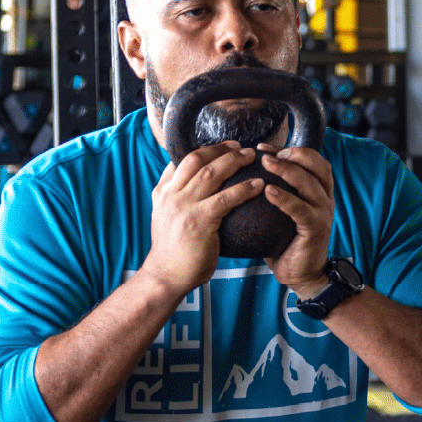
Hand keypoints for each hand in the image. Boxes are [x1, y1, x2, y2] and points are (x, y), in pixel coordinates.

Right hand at [140, 143, 263, 295]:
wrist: (166, 275)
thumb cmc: (174, 250)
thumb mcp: (166, 217)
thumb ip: (178, 200)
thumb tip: (195, 187)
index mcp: (162, 192)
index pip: (180, 160)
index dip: (203, 149)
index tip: (222, 146)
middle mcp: (170, 195)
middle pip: (196, 159)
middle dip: (220, 149)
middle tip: (239, 146)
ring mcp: (183, 206)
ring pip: (211, 173)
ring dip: (234, 161)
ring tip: (251, 157)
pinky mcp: (199, 220)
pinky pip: (226, 198)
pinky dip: (244, 188)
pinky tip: (259, 184)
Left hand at [257, 145, 337, 296]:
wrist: (302, 274)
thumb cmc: (286, 242)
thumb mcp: (282, 213)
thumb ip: (273, 194)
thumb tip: (241, 176)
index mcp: (319, 191)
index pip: (312, 161)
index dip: (291, 149)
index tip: (263, 147)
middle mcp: (325, 198)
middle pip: (317, 166)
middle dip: (293, 154)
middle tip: (265, 152)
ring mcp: (323, 213)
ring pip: (309, 183)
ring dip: (287, 170)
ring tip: (265, 163)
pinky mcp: (316, 229)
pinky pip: (300, 210)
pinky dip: (285, 198)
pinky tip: (268, 191)